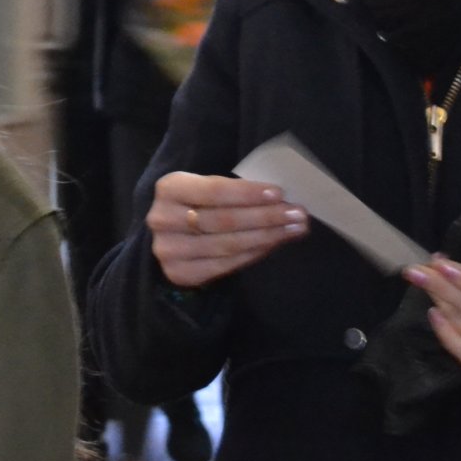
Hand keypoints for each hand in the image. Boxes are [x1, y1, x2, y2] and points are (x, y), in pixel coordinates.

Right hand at [148, 171, 307, 288]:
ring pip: (227, 244)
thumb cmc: (198, 204)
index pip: (214, 190)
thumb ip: (235, 192)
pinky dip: (253, 254)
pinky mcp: (180, 273)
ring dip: (266, 237)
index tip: (279, 193)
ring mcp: (168, 250)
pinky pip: (225, 264)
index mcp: (169, 188)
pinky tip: (273, 244)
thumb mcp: (206, 187)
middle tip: (298, 214)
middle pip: (223, 220)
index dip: (248, 193)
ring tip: (294, 229)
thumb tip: (282, 198)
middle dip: (265, 216)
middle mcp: (163, 219)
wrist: (172, 236)